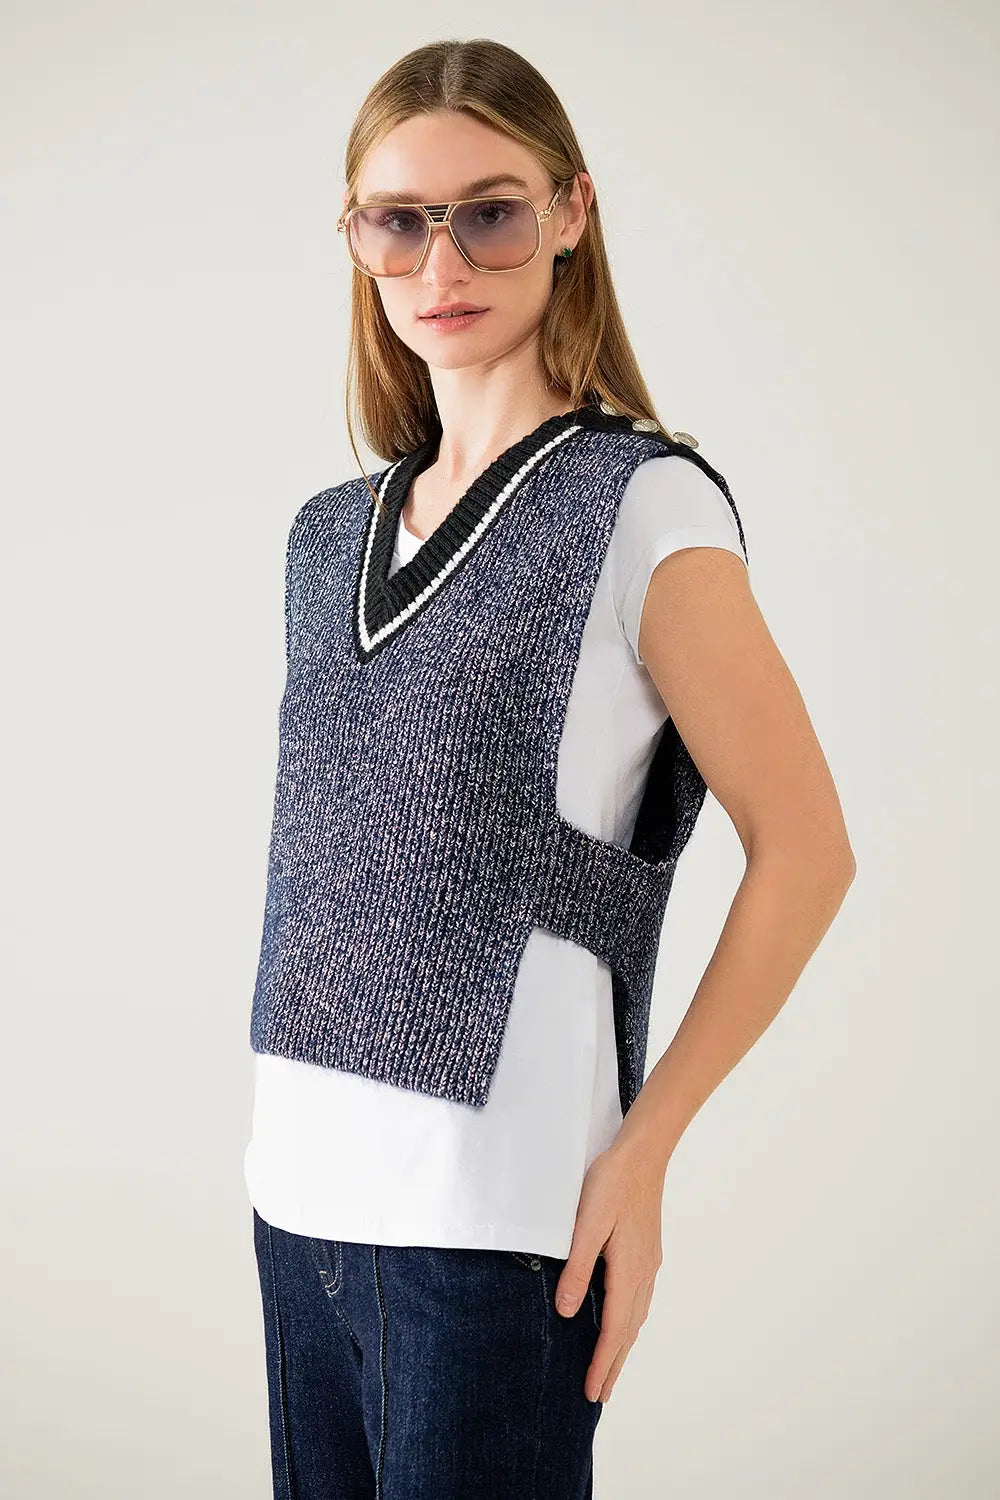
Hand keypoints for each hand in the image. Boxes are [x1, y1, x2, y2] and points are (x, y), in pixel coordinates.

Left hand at [554, 1136, 665, 1403]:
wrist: (643, 1153)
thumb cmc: (611, 1182)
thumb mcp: (587, 1223)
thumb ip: (578, 1267)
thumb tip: (569, 1312)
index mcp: (629, 1270)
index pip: (615, 1329)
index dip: (602, 1362)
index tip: (592, 1393)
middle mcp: (644, 1272)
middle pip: (629, 1330)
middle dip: (614, 1364)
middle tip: (600, 1396)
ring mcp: (648, 1262)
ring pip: (636, 1316)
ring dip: (623, 1345)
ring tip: (611, 1368)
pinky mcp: (647, 1251)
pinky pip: (639, 1299)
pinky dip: (630, 1321)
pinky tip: (624, 1321)